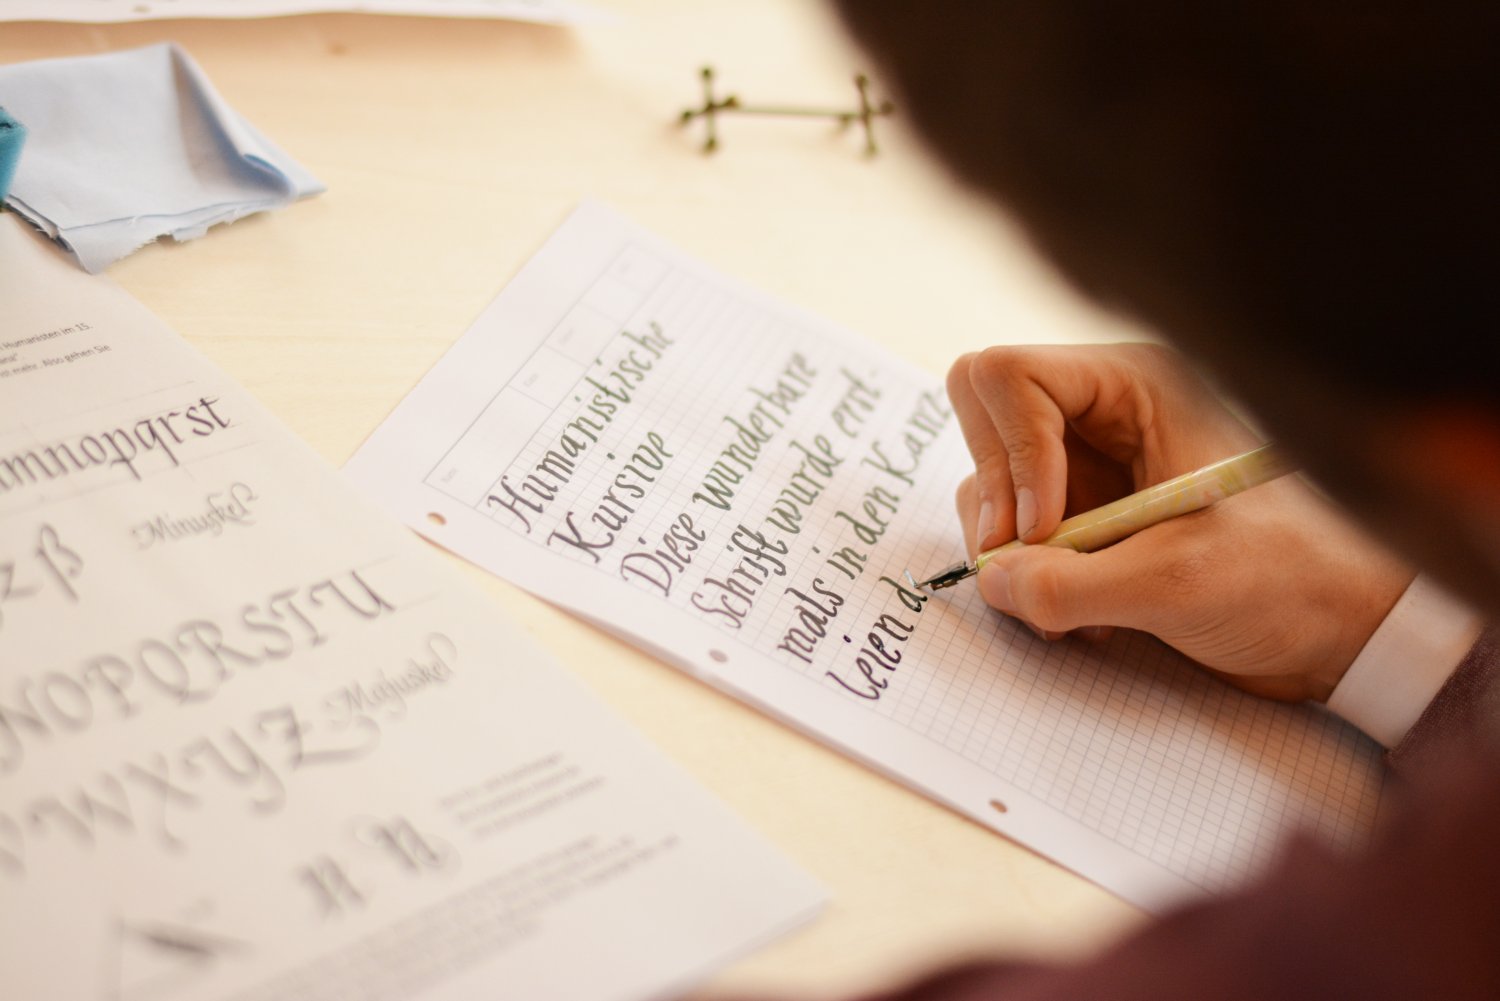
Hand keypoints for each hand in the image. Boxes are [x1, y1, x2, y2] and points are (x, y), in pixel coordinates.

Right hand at [947, 343, 1413, 701]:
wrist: (1345, 634)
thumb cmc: (1289, 580)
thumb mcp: (1177, 581)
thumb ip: (1069, 583)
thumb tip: (991, 579)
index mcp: (1135, 387)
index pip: (1009, 376)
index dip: (1010, 453)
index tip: (1044, 528)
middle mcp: (1104, 415)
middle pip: (984, 420)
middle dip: (995, 500)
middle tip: (1027, 564)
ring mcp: (1092, 468)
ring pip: (992, 486)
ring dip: (1015, 555)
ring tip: (1075, 610)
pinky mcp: (1089, 521)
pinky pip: (1018, 537)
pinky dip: (1032, 583)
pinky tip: (1089, 618)